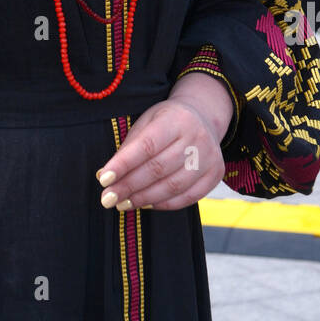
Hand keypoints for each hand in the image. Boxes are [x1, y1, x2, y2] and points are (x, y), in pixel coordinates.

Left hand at [95, 99, 224, 211]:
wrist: (203, 116)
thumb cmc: (167, 121)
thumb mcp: (147, 122)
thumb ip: (128, 148)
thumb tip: (104, 176)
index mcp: (176, 119)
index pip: (146, 145)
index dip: (123, 164)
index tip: (103, 179)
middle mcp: (197, 137)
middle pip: (158, 168)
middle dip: (129, 186)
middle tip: (108, 198)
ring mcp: (209, 157)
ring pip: (173, 186)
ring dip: (144, 199)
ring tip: (123, 204)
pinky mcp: (215, 174)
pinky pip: (187, 197)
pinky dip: (164, 204)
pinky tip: (146, 204)